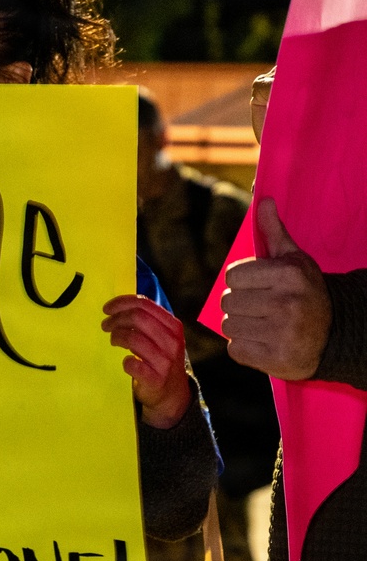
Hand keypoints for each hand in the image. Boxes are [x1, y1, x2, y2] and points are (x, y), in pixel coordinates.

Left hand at [102, 294, 190, 427]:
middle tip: (105, 325)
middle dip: (116, 319)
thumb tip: (118, 306)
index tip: (107, 308)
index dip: (122, 303)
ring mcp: (165, 361)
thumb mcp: (162, 337)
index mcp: (173, 326)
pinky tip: (125, 362)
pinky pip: (133, 364)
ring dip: (117, 336)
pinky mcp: (155, 379)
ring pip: (133, 338)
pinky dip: (125, 361)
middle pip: (138, 318)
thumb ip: (147, 321)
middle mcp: (172, 341)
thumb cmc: (161, 359)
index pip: (145, 305)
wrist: (172, 394)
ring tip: (113, 340)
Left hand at [220, 198, 330, 379]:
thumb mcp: (295, 261)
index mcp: (288, 275)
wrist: (334, 334)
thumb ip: (274, 233)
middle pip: (227, 302)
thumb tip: (263, 201)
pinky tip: (263, 342)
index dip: (240, 282)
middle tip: (259, 308)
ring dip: (239, 327)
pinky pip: (235, 349)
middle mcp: (285, 303)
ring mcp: (280, 333)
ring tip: (261, 324)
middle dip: (239, 305)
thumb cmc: (306, 293)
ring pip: (228, 326)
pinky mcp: (274, 359)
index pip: (232, 276)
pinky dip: (243, 347)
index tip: (256, 286)